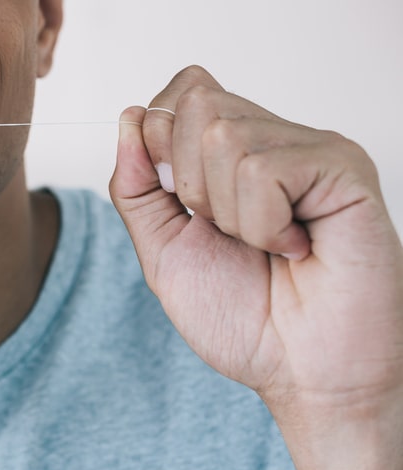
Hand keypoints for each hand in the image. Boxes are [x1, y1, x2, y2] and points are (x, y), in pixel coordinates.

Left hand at [109, 66, 402, 463]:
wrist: (300, 373)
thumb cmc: (243, 319)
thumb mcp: (163, 251)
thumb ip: (137, 188)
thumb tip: (130, 117)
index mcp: (234, 153)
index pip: (182, 91)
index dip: (161, 143)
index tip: (184, 205)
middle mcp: (276, 139)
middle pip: (195, 103)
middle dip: (188, 185)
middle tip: (231, 236)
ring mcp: (313, 149)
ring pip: (224, 136)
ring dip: (228, 214)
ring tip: (266, 247)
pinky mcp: (345, 167)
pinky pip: (264, 169)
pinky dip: (262, 225)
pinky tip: (295, 249)